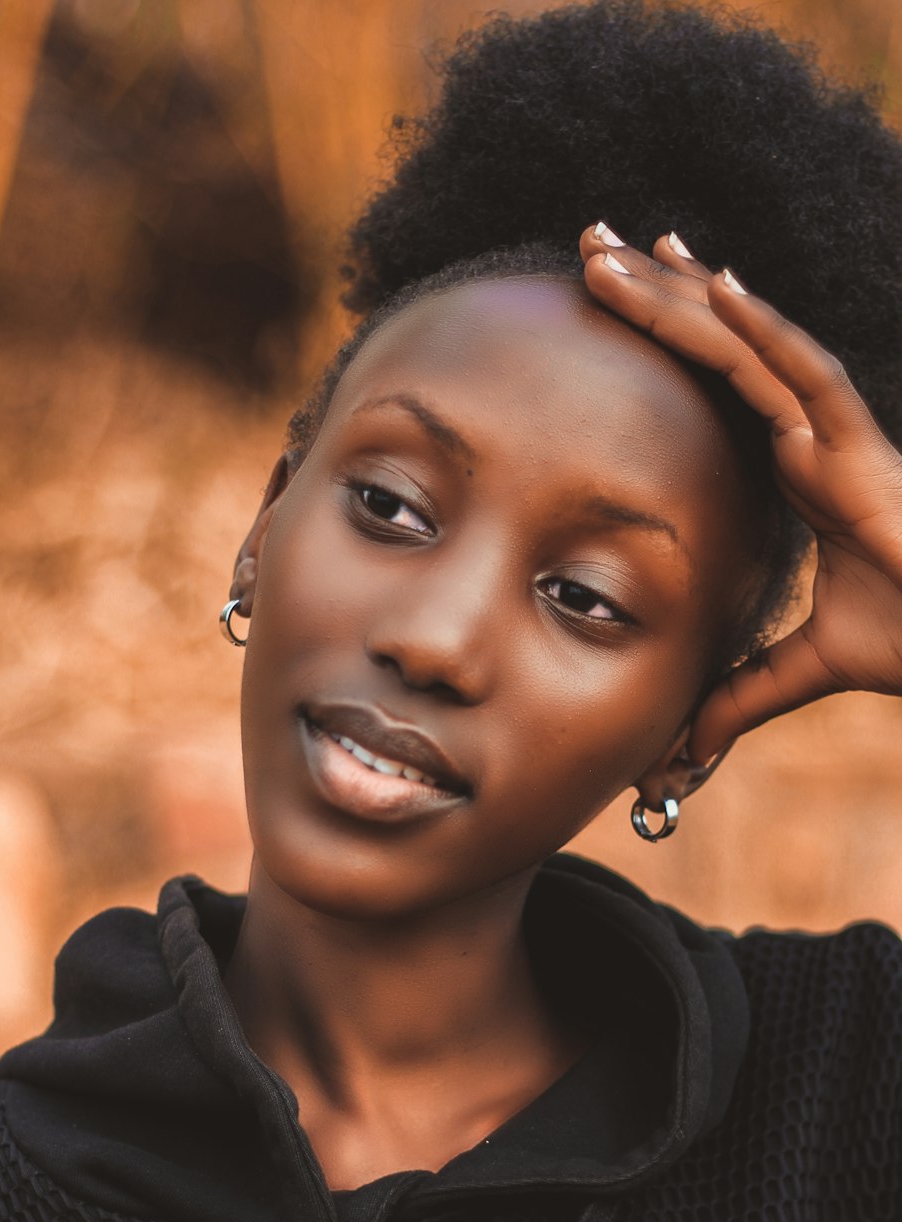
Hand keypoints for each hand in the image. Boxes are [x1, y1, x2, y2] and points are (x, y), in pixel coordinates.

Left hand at [579, 223, 901, 763]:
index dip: (663, 341)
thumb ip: (743, 694)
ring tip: (627, 247)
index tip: (606, 301)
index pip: (714, 389)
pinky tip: (715, 285)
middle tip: (591, 243)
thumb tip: (687, 744)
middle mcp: (812, 438)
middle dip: (657, 294)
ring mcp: (838, 436)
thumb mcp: (802, 668)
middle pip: (720, 350)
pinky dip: (763, 331)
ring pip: (749, 348)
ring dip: (686, 297)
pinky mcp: (865, 450)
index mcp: (797, 470)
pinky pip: (808, 375)